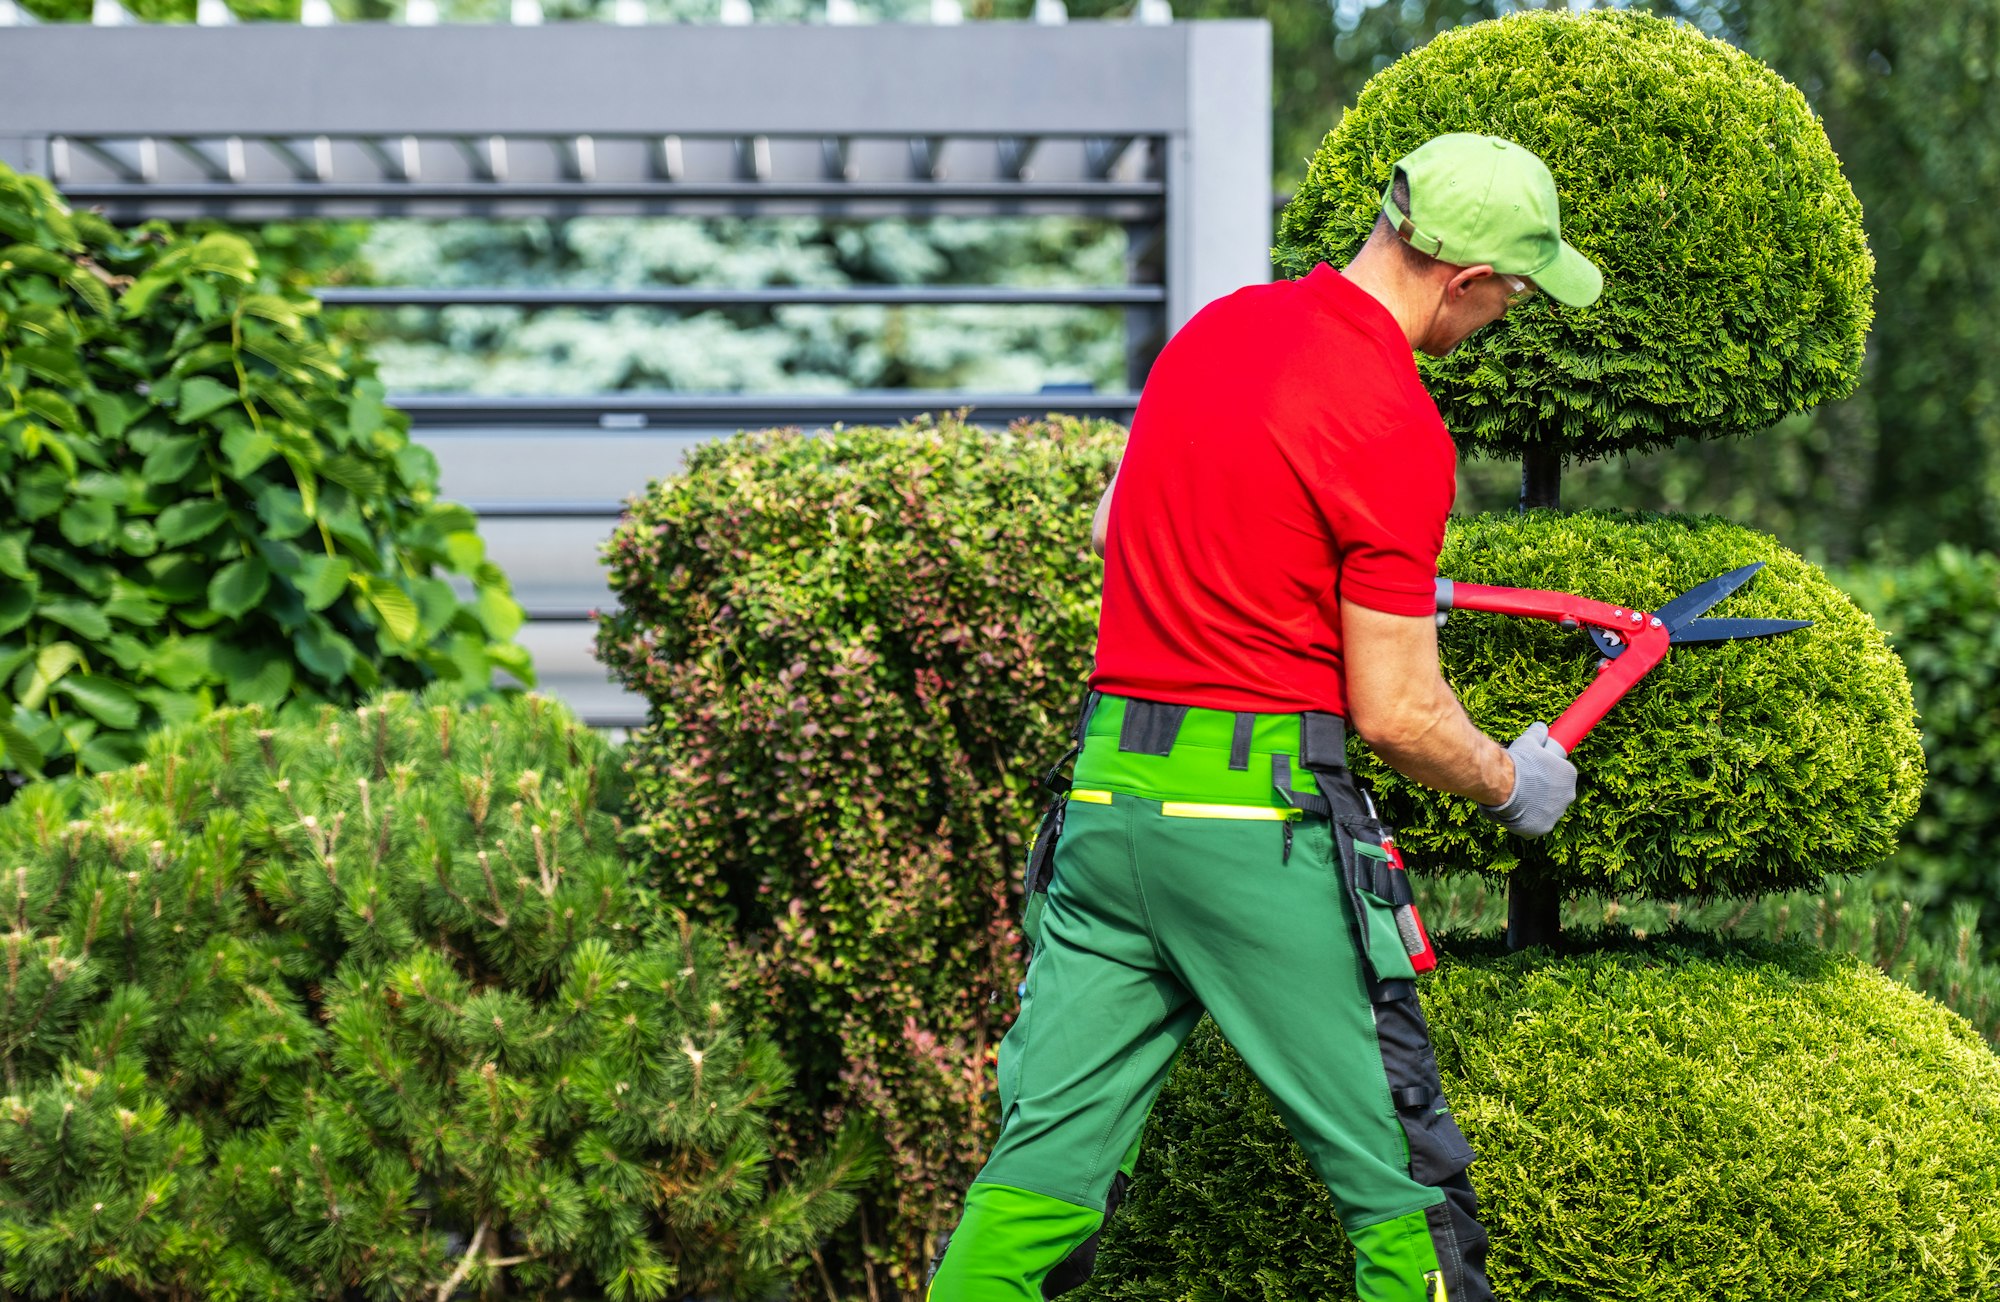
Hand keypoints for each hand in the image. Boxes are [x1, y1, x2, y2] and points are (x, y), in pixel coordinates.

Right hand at [1478, 723, 1576, 837]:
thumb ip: (1537, 734)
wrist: (1505, 784)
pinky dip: (1526, 820)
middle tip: (1522, 785)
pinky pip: (1535, 824)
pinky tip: (1514, 812)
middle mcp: (1569, 796)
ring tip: (1515, 798)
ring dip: (1534, 806)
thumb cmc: (1518, 762)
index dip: (1546, 773)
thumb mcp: (1528, 741)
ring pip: (1545, 810)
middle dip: (1542, 791)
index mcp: (1569, 774)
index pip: (1561, 775)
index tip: (1533, 772)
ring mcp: (1556, 814)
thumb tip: (1541, 727)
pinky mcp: (1542, 828)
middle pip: (1555, 794)